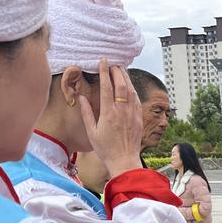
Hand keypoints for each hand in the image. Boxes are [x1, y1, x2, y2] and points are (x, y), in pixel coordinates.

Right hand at [77, 58, 143, 178]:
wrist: (124, 161)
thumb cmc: (105, 149)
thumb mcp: (91, 131)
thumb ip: (86, 112)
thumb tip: (81, 97)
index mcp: (108, 113)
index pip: (106, 86)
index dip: (104, 71)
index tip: (103, 61)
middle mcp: (122, 111)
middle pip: (121, 84)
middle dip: (117, 71)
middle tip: (113, 63)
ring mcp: (132, 114)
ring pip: (131, 90)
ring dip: (126, 78)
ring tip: (121, 70)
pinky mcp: (139, 119)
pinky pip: (137, 99)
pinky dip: (133, 89)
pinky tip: (129, 86)